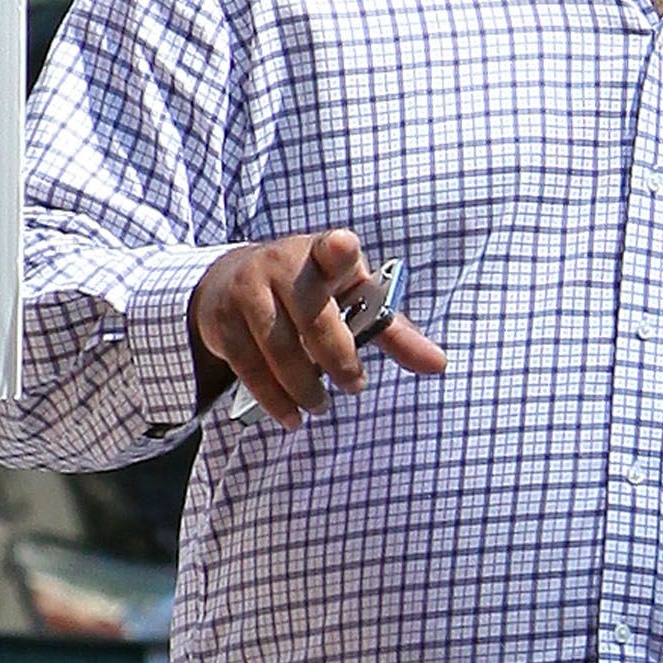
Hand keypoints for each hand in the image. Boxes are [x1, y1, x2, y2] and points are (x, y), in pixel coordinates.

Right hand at [191, 226, 446, 430]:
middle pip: (312, 316)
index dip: (338, 250)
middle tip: (355, 386)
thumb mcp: (353, 301)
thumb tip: (440, 365)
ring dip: (304, 385)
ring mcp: (247, 290)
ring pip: (278, 346)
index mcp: (322, 255)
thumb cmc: (312, 293)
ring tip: (321, 405)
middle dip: (337, 358)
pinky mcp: (222, 320)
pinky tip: (291, 416)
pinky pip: (248, 366)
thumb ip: (393, 332)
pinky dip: (273, 397)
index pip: (332, 250)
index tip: (344, 246)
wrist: (232, 280)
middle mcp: (281, 264)